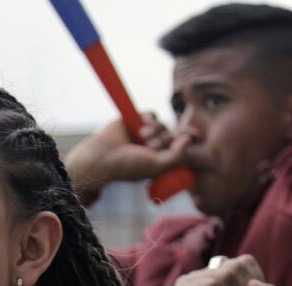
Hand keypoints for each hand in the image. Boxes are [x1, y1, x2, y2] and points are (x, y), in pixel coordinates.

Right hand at [64, 114, 189, 202]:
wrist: (103, 156)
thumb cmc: (128, 166)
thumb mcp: (157, 166)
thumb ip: (177, 155)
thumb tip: (189, 138)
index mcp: (158, 160)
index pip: (178, 148)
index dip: (184, 142)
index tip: (189, 137)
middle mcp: (152, 147)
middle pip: (172, 135)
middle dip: (163, 139)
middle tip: (149, 147)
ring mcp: (144, 133)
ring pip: (163, 125)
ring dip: (155, 130)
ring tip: (141, 137)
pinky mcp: (136, 121)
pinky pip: (152, 114)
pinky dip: (149, 118)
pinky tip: (141, 125)